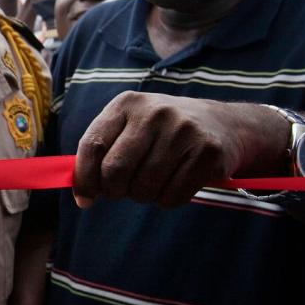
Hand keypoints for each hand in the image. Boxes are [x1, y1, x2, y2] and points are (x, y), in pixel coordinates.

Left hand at [72, 93, 286, 208]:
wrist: (222, 124)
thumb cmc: (162, 133)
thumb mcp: (130, 128)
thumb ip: (102, 154)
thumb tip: (83, 197)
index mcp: (127, 104)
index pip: (92, 145)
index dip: (84, 178)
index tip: (86, 198)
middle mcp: (154, 113)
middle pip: (115, 171)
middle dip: (115, 191)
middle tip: (126, 190)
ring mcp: (184, 131)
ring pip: (144, 189)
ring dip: (144, 196)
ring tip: (154, 182)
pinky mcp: (208, 153)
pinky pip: (172, 197)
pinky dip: (167, 200)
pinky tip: (175, 183)